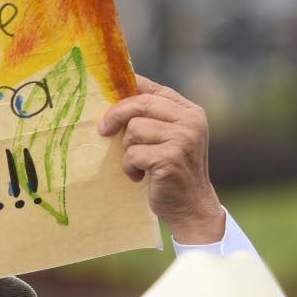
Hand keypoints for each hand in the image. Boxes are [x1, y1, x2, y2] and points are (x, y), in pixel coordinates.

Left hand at [99, 76, 224, 243]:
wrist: (192, 207)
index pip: (152, 88)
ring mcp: (182, 139)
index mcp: (190, 112)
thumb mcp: (171, 138)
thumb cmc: (174, 172)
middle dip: (116, 116)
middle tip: (103, 130)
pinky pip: (133, 153)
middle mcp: (190, 122)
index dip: (126, 90)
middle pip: (140, 104)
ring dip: (128, 149)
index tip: (107, 100)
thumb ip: (154, 117)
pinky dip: (129, 167)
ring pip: (134, 129)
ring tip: (138, 163)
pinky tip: (139, 176)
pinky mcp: (170, 158)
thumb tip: (114, 98)